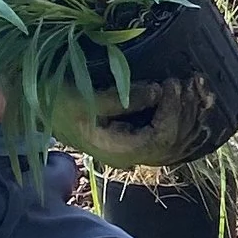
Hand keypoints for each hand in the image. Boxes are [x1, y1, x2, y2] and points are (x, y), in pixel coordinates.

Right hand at [46, 77, 213, 170]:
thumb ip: (119, 99)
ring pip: (178, 140)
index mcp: (118, 152)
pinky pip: (173, 133)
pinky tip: (192, 97)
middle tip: (191, 81)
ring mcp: (138, 150)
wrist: (40, 109)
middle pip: (175, 142)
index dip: (173, 112)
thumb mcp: (83, 99)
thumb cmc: (55, 103)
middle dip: (188, 111)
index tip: (171, 84)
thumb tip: (157, 92)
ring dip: (192, 113)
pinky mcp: (140, 138)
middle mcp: (132, 157)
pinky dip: (185, 115)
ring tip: (197, 85)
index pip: (160, 139)